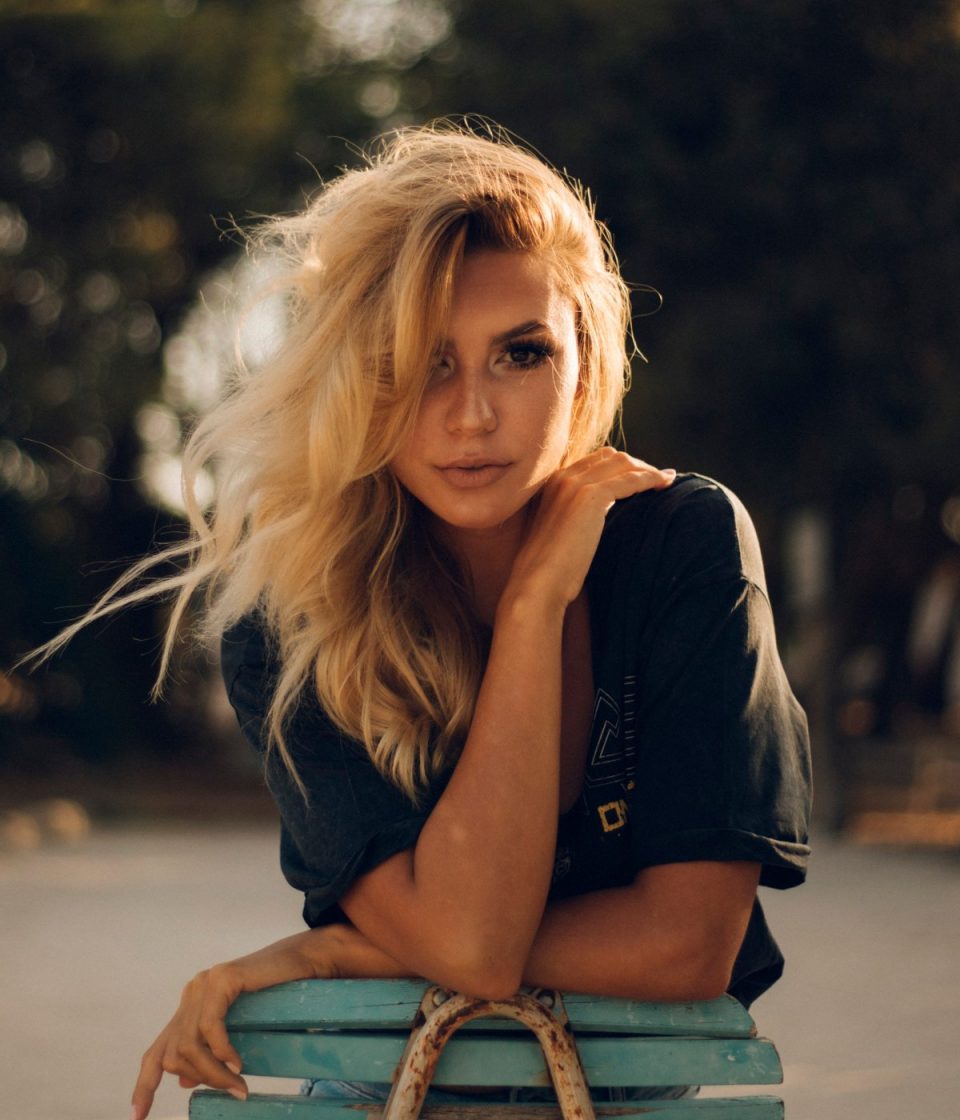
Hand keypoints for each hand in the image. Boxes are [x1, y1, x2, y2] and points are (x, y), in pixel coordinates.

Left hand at [130, 927, 350, 1119]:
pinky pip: (210, 1027)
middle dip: (199, 1079)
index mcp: (190, 1008)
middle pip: (171, 1053)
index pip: (157, 1051)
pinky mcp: (221, 979)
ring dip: (212, 1072)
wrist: (301, 962)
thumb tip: (183, 1082)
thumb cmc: (275, 995)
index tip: (138, 1115)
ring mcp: (204, 984)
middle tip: (231, 1091)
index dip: (145, 1084)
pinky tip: (238, 1062)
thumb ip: (208, 1052)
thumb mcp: (237, 1030)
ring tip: (238, 1084)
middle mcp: (191, 994)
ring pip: (188, 1044)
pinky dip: (221, 1051)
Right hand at [504, 450, 674, 611]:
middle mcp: (563, 476)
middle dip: (637, 465)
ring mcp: (575, 484)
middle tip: (658, 479)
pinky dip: (651, 479)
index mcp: (553, 482)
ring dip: (648, 470)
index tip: (640, 477)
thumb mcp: (561, 531)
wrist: (538, 582)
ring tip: (666, 481)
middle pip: (611, 457)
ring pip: (623, 464)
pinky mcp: (590, 497)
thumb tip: (601, 514)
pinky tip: (664, 486)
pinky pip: (630, 479)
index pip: (595, 461)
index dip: (621, 466)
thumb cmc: (550, 568)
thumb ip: (576, 515)